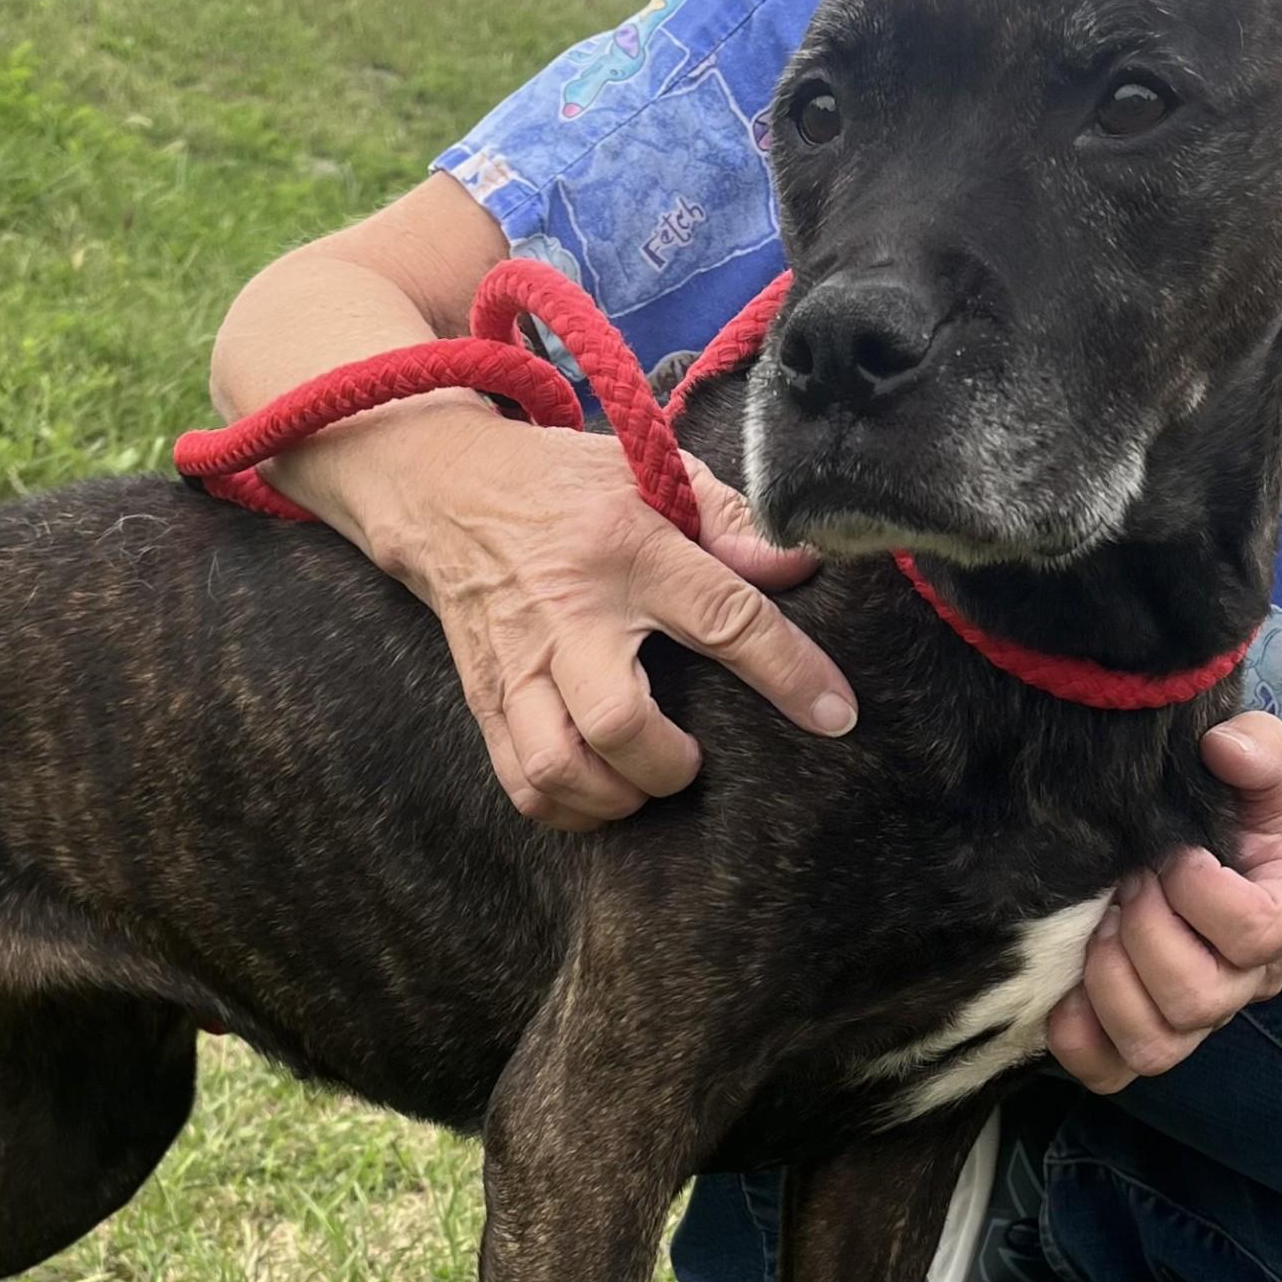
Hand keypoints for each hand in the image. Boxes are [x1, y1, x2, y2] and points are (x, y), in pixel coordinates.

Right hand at [373, 413, 857, 829]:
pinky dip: (570, 808)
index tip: (835, 714)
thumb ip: (731, 520)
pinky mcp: (485, 699)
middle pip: (617, 722)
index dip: (788, 672)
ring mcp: (517, 665)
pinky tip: (602, 790)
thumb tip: (802, 563)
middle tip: (694, 758)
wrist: (446, 493)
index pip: (722, 617)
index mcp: (626, 549)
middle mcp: (568, 613)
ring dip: (615, 795)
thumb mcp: (653, 472)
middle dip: (669, 764)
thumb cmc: (568, 488)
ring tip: (644, 780)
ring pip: (558, 768)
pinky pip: (523, 785)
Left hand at [1046, 714, 1281, 1091]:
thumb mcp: (1262, 778)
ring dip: (1109, 984)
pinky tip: (1064, 992)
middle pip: (1198, 997)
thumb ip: (1257, 753)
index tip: (1172, 852)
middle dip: (1143, 934)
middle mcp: (1246, 980)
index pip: (1255, 931)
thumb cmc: (1241, 820)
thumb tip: (1223, 746)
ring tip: (1096, 928)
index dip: (1200, 893)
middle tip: (1124, 886)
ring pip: (1156, 1044)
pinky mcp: (1141, 1035)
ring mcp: (1194, 1018)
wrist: (1226, 868)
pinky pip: (1111, 1071)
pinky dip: (1078, 1040)